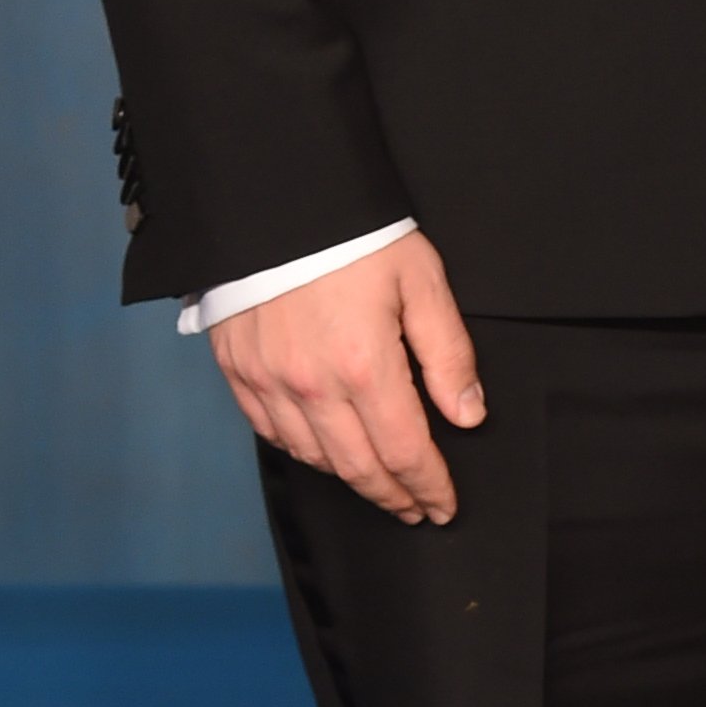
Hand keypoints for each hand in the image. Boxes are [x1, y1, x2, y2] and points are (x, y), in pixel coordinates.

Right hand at [207, 230, 484, 522]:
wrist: (273, 197)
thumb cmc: (352, 233)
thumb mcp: (421, 280)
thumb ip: (448, 353)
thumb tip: (467, 414)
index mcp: (365, 366)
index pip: (406, 452)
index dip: (429, 487)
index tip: (443, 506)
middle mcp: (312, 386)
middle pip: (359, 469)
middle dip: (393, 496)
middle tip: (415, 509)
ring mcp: (268, 381)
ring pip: (313, 457)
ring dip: (350, 479)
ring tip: (377, 484)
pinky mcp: (238, 370)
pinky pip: (270, 432)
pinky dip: (301, 451)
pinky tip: (323, 452)